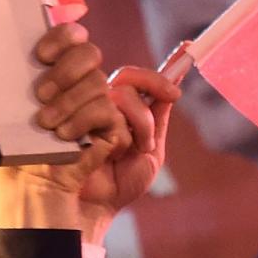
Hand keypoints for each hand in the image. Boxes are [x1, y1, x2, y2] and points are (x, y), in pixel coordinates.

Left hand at [0, 23, 126, 228]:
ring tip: (46, 124)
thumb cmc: (14, 148)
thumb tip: (27, 38)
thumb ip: (20, 73)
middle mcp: (79, 84)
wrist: (27, 187)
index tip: (41, 55)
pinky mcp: (112, 128)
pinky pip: (106, 108)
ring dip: (69, 101)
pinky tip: (63, 135)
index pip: (72, 36)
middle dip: (66, 70)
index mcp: (55, 71)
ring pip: (96, 82)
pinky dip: (83, 119)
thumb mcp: (11, 108)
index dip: (63, 36)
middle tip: (41, 95)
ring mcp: (97, 104)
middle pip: (90, 52)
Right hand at [75, 54, 183, 235]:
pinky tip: (103, 154)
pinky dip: (115, 136)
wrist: (91, 210)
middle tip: (145, 142)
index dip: (160, 67)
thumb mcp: (149, 152)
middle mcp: (97, 101)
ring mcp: (81, 106)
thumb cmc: (116, 186)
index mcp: (115, 107)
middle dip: (146, 110)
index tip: (189, 48)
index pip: (135, 77)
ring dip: (134, 127)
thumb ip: (157, 119)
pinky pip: (106, 108)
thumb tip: (172, 88)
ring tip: (122, 155)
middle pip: (128, 77)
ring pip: (120, 92)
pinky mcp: (68, 115)